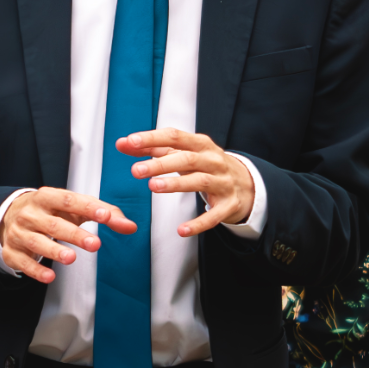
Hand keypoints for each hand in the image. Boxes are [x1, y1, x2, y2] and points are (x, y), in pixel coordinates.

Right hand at [0, 187, 135, 283]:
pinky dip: (36, 270)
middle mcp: (30, 213)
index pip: (68, 201)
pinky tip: (49, 277)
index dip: (87, 207)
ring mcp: (19, 233)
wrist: (9, 215)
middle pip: (53, 224)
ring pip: (37, 242)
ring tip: (71, 258)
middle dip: (74, 234)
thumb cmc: (49, 211)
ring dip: (54, 251)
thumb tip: (130, 226)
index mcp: (46, 197)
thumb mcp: (73, 207)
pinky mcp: (12, 252)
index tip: (105, 216)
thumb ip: (103, 213)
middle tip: (94, 244)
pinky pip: (23, 262)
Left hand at [115, 128, 254, 236]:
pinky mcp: (229, 205)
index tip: (131, 141)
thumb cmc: (205, 164)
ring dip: (176, 184)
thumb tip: (122, 143)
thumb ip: (152, 148)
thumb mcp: (183, 153)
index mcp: (200, 144)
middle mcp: (213, 161)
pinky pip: (214, 216)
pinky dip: (198, 223)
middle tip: (136, 170)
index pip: (174, 136)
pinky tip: (181, 230)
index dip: (152, 138)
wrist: (246, 183)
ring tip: (153, 187)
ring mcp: (223, 182)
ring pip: (199, 181)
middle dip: (160, 164)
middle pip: (186, 159)